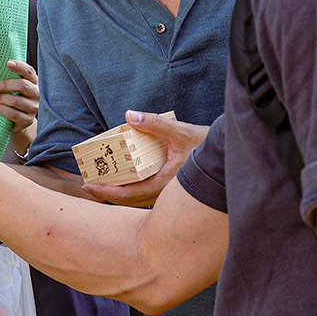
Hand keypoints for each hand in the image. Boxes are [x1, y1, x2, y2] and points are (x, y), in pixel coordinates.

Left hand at [0, 59, 38, 156]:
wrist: (19, 121)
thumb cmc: (14, 99)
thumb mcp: (15, 88)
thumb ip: (10, 79)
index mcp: (33, 82)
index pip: (29, 72)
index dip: (20, 66)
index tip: (8, 63)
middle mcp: (36, 94)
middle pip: (23, 85)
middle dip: (5, 85)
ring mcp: (33, 107)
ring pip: (17, 101)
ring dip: (1, 98)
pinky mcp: (28, 120)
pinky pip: (14, 114)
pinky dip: (3, 109)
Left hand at [83, 111, 209, 206]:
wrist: (228, 155)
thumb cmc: (205, 145)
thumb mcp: (179, 131)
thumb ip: (154, 123)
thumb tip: (129, 115)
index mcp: (165, 183)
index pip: (129, 194)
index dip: (107, 192)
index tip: (89, 186)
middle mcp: (166, 193)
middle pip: (130, 200)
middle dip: (107, 194)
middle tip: (88, 185)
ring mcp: (168, 193)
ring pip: (138, 199)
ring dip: (119, 193)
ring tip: (101, 183)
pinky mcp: (171, 189)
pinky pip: (146, 194)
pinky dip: (131, 190)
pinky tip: (123, 180)